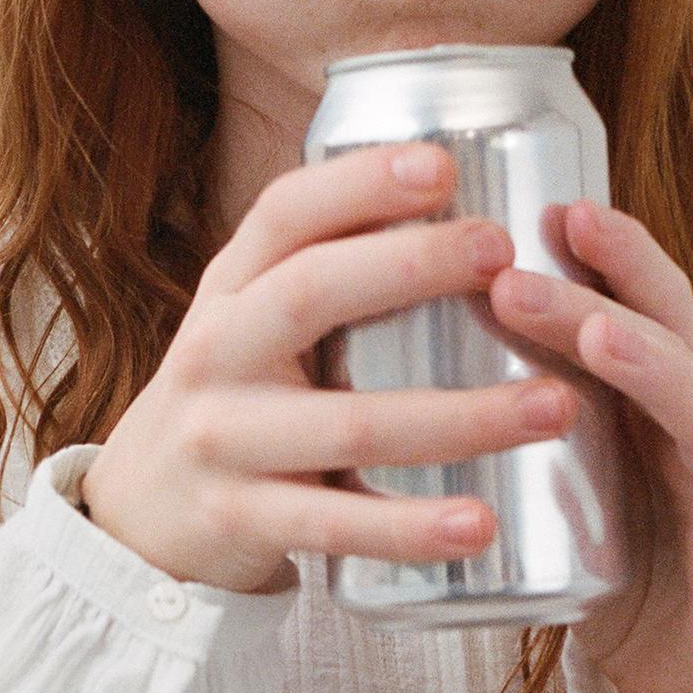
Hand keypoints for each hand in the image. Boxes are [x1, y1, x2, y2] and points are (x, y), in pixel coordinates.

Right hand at [78, 142, 578, 594]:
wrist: (137, 518)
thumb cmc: (235, 401)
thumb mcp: (252, 323)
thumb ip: (327, 274)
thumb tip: (463, 197)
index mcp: (229, 289)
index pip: (283, 215)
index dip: (358, 183)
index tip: (443, 165)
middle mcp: (216, 352)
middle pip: (309, 294)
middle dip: (410, 266)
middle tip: (506, 255)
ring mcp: (224, 440)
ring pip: (348, 424)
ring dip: (460, 416)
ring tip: (555, 405)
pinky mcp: (241, 520)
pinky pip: (335, 524)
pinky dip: (409, 527)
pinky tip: (478, 523)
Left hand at [487, 200, 692, 692]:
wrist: (677, 669)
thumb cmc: (616, 552)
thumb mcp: (561, 463)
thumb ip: (520, 399)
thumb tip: (410, 334)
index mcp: (659, 388)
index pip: (636, 298)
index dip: (602, 249)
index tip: (543, 203)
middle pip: (660, 334)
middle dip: (600, 292)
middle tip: (521, 266)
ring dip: (656, 366)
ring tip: (605, 336)